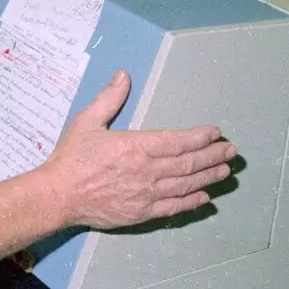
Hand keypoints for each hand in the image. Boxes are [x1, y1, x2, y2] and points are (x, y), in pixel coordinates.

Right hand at [40, 70, 234, 229]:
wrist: (58, 196)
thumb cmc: (71, 158)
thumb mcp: (87, 121)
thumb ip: (109, 99)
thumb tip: (124, 75)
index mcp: (136, 146)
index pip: (178, 141)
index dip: (200, 137)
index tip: (216, 133)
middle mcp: (147, 171)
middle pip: (188, 163)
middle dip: (213, 156)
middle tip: (231, 151)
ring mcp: (146, 194)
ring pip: (185, 185)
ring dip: (208, 177)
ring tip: (225, 171)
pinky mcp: (141, 213)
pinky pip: (173, 207)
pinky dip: (191, 202)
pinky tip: (204, 198)